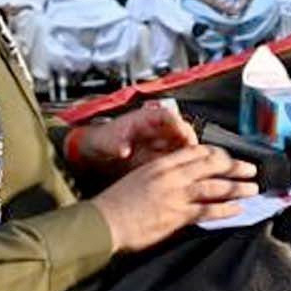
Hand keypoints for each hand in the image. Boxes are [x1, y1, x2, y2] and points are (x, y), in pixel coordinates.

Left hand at [69, 102, 198, 176]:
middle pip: (182, 130)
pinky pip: (176, 157)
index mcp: (146, 118)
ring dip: (187, 154)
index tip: (185, 137)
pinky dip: (180, 164)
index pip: (169, 117)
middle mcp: (158, 128)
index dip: (179, 126)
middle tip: (192, 155)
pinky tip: (179, 173)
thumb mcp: (107, 141)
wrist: (98, 152)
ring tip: (188, 167)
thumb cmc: (104, 140)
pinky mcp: (161, 155)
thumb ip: (117, 144)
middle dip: (189, 142)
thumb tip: (123, 150)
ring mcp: (161, 142)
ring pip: (183, 145)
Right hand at [90, 144, 260, 254]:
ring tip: (252, 188)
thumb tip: (179, 181)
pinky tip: (238, 209)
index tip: (228, 157)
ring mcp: (176, 194)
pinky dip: (226, 209)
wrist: (103, 222)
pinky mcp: (178, 214)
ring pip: (215, 186)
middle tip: (250, 169)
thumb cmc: (115, 204)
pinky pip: (208, 209)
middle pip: (211, 165)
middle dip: (234, 166)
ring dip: (237, 187)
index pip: (196, 152)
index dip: (217, 154)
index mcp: (161, 164)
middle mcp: (172, 175)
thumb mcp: (139, 179)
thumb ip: (161, 177)